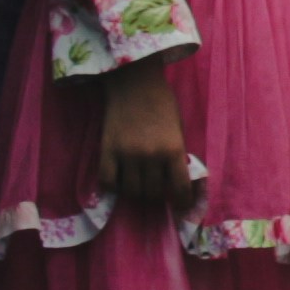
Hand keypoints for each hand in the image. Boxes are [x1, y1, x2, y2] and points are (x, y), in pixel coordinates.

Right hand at [97, 63, 193, 219]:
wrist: (134, 82)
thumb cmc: (162, 103)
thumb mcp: (178, 128)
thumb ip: (176, 154)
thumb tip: (176, 181)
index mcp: (173, 149)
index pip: (180, 188)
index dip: (182, 202)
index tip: (180, 206)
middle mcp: (150, 156)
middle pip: (152, 193)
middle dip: (156, 194)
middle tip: (156, 188)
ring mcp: (127, 155)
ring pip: (131, 191)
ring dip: (136, 192)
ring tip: (139, 183)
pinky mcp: (107, 151)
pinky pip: (107, 182)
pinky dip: (114, 186)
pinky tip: (120, 180)